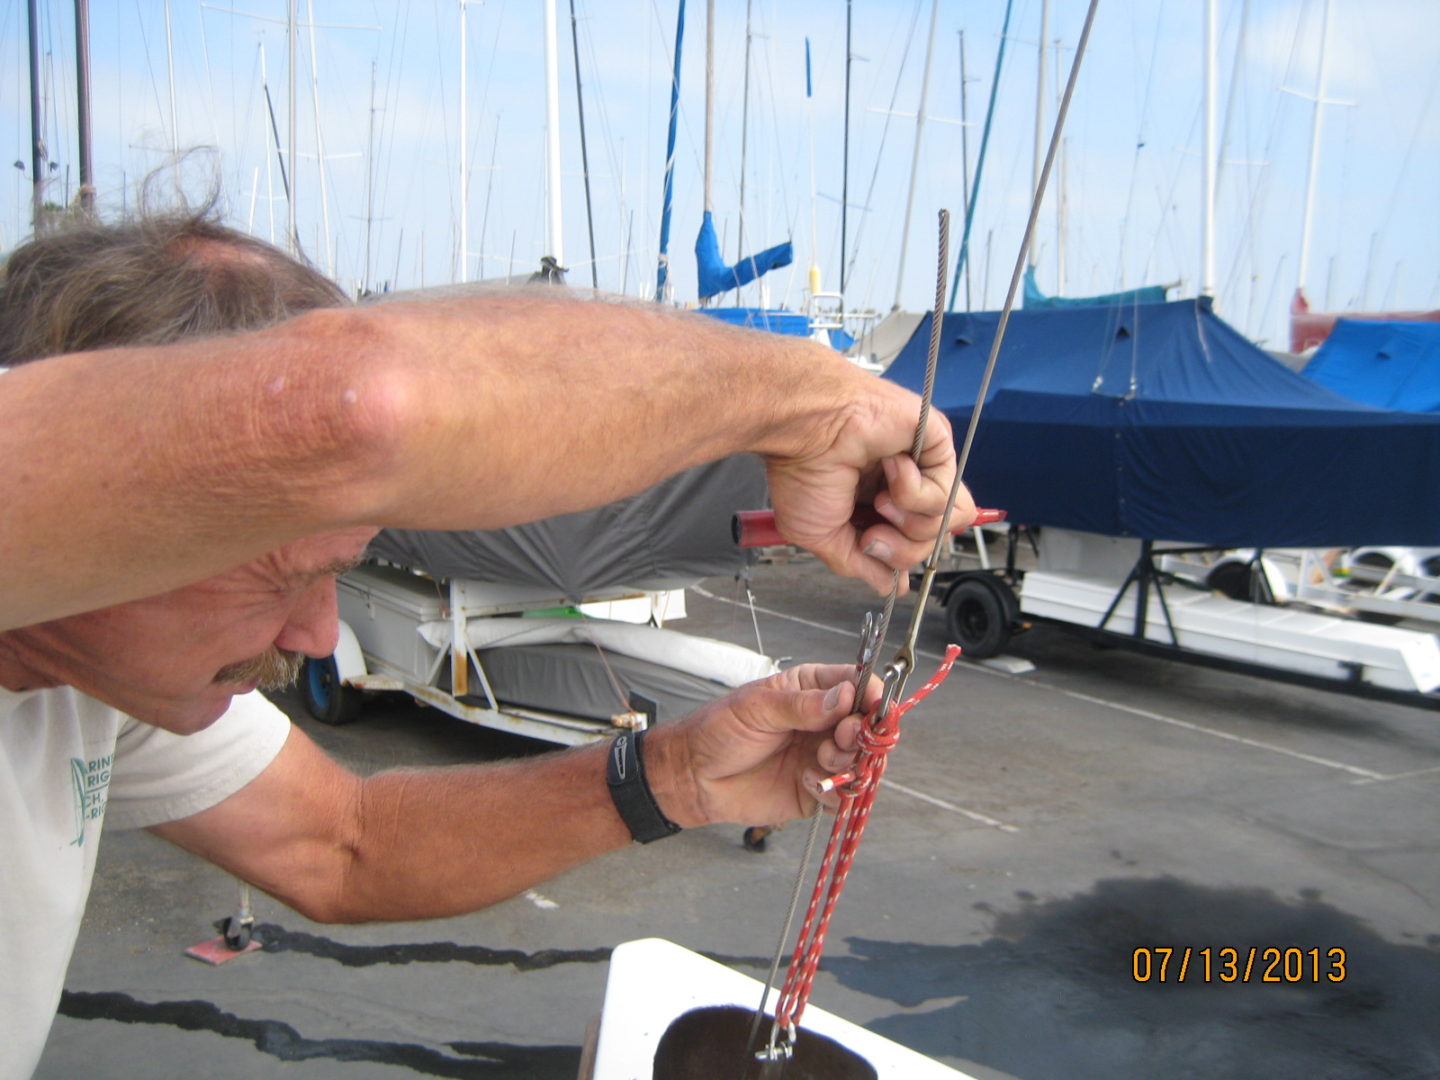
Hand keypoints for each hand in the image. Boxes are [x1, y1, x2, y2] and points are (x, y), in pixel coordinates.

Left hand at [648, 664, 879, 828]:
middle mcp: (821, 722)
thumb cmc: (717, 731)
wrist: (692, 777)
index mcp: (810, 690)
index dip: (872, 692)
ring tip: (821, 759)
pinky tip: (808, 783)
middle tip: (841, 736)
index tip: (875, 703)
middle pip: (866, 724)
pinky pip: (844, 794)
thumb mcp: (756, 708)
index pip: (855, 684)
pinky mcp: (816, 790)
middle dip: (861, 731)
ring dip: (849, 760)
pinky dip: (836, 790)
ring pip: (861, 760)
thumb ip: (802, 705)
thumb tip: (846, 696)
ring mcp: (820, 756)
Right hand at [763, 380, 975, 593]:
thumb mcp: (821, 538)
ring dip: (911, 522)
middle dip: (902, 549)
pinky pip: (949, 491)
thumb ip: (859, 565)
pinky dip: (914, 492)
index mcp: (873, 506)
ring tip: (880, 501)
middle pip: (932, 541)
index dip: (898, 558)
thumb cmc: (802, 470)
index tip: (870, 551)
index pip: (910, 545)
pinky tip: (889, 469)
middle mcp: (901, 487)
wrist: (806, 430)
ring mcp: (921, 467)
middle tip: (872, 534)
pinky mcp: (937, 445)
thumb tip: (889, 587)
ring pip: (947, 521)